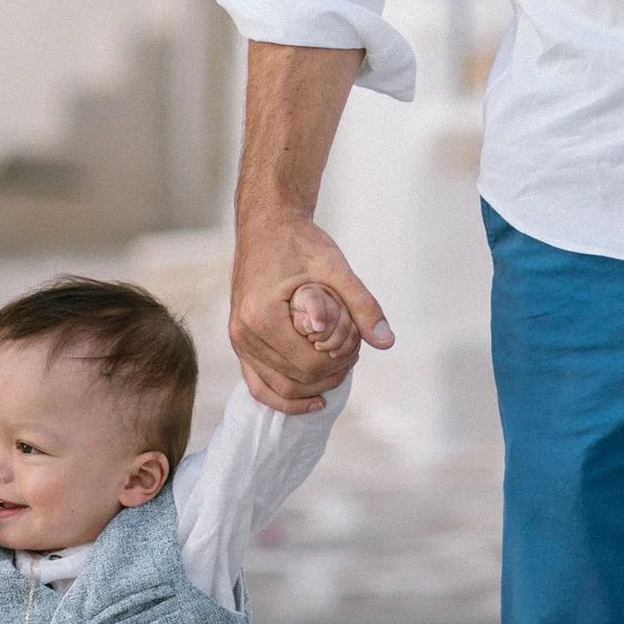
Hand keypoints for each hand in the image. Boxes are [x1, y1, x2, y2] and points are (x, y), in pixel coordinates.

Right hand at [231, 207, 393, 411]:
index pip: (309, 364)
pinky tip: (313, 399)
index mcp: (262, 316)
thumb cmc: (298, 241)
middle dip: (329, 374)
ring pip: (277, 387)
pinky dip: (284, 397)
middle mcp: (243, 333)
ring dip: (312, 387)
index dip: (340, 362)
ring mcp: (238, 340)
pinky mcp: (239, 341)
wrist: (266, 224)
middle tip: (352, 355)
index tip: (356, 344)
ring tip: (338, 370)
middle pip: (295, 379)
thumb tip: (386, 341)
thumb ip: (362, 305)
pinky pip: (258, 384)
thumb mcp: (335, 268)